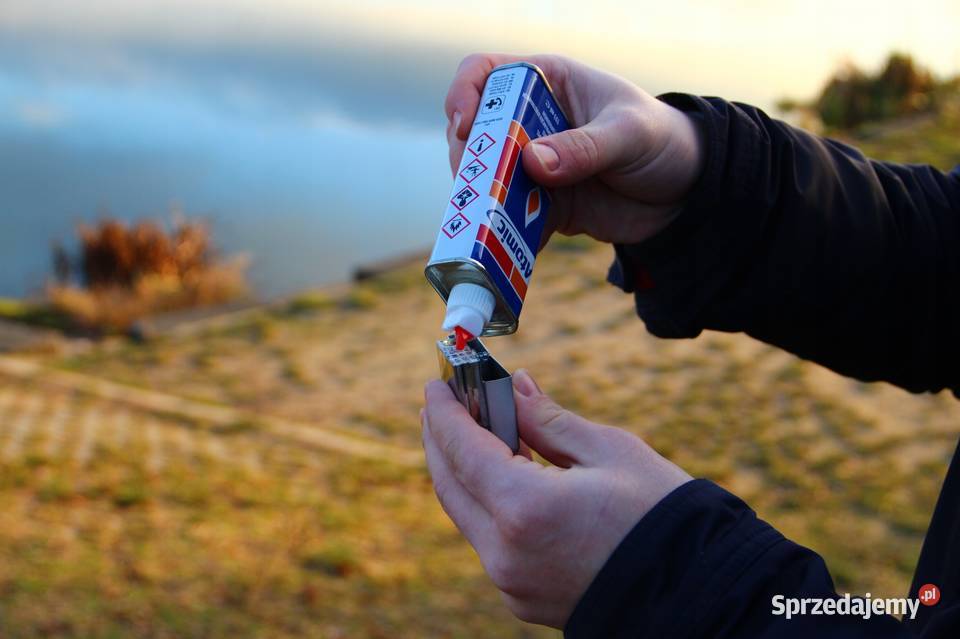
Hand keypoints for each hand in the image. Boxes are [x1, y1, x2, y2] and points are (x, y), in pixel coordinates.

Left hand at [421, 370, 691, 627]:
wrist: (698, 590)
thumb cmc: (661, 514)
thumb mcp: (606, 450)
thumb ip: (546, 420)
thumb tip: (514, 387)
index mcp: (523, 510)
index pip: (462, 449)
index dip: (445, 412)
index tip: (436, 383)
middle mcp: (504, 553)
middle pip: (450, 485)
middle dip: (441, 439)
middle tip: (444, 403)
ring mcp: (510, 582)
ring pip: (466, 513)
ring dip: (463, 470)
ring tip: (474, 429)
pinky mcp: (521, 597)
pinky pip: (489, 539)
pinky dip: (486, 501)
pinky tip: (501, 472)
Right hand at [444, 53, 704, 244]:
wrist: (687, 192)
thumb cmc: (662, 139)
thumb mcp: (628, 135)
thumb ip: (584, 147)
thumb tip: (532, 161)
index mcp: (546, 83)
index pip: (485, 75)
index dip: (465, 95)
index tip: (467, 127)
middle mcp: (529, 122)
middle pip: (474, 135)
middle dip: (470, 161)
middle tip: (481, 186)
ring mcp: (531, 167)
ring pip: (484, 181)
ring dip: (481, 202)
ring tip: (491, 222)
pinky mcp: (540, 206)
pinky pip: (508, 221)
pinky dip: (504, 235)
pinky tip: (511, 249)